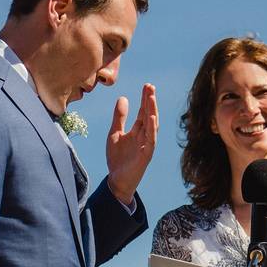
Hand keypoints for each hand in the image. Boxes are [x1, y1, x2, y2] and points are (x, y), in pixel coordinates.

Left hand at [107, 83, 158, 204]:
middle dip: (150, 101)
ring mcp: (147, 145)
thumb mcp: (114, 133)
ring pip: (152, 125)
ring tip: (151, 97)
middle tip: (150, 86)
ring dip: (152, 111)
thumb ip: (119, 117)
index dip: (145, 99)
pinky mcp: (146, 155)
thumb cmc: (117, 159)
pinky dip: (151, 128)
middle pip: (149, 115)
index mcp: (138, 131)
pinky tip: (150, 117)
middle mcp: (144, 136)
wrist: (116, 180)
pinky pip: (151, 140)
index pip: (143, 112)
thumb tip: (123, 98)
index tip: (147, 85)